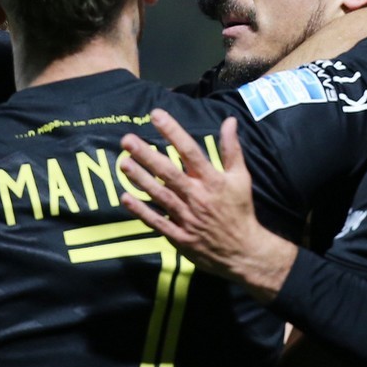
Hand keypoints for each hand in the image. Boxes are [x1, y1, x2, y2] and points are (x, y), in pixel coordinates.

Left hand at [118, 110, 296, 302]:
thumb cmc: (240, 210)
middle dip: (147, 155)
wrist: (243, 250)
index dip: (173, 132)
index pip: (190, 151)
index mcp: (213, 181)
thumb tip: (229, 120)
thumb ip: (232, 149)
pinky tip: (126, 198)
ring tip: (123, 163)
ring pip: (160, 195)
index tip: (156, 115)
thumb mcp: (241, 177)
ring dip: (141, 179)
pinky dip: (141, 211)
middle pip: (169, 173)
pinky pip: (157, 222)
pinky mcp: (179, 236)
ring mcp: (187, 217)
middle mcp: (198, 196)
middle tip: (128, 141)